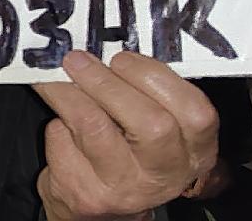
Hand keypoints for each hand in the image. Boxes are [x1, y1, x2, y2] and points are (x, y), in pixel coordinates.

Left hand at [33, 51, 218, 220]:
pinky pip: (64, 144)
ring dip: (68, 93)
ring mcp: (126, 189)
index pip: (196, 114)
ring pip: (95, 129)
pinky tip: (58, 118)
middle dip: (108, 84)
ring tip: (55, 76)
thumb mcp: (151, 125)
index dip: (156, 78)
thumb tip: (106, 47)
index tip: (122, 58)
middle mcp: (167, 174)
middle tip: (79, 61)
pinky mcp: (87, 195)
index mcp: (195, 150)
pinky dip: (55, 123)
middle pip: (151, 125)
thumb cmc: (129, 153)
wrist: (104, 210)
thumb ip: (145, 93)